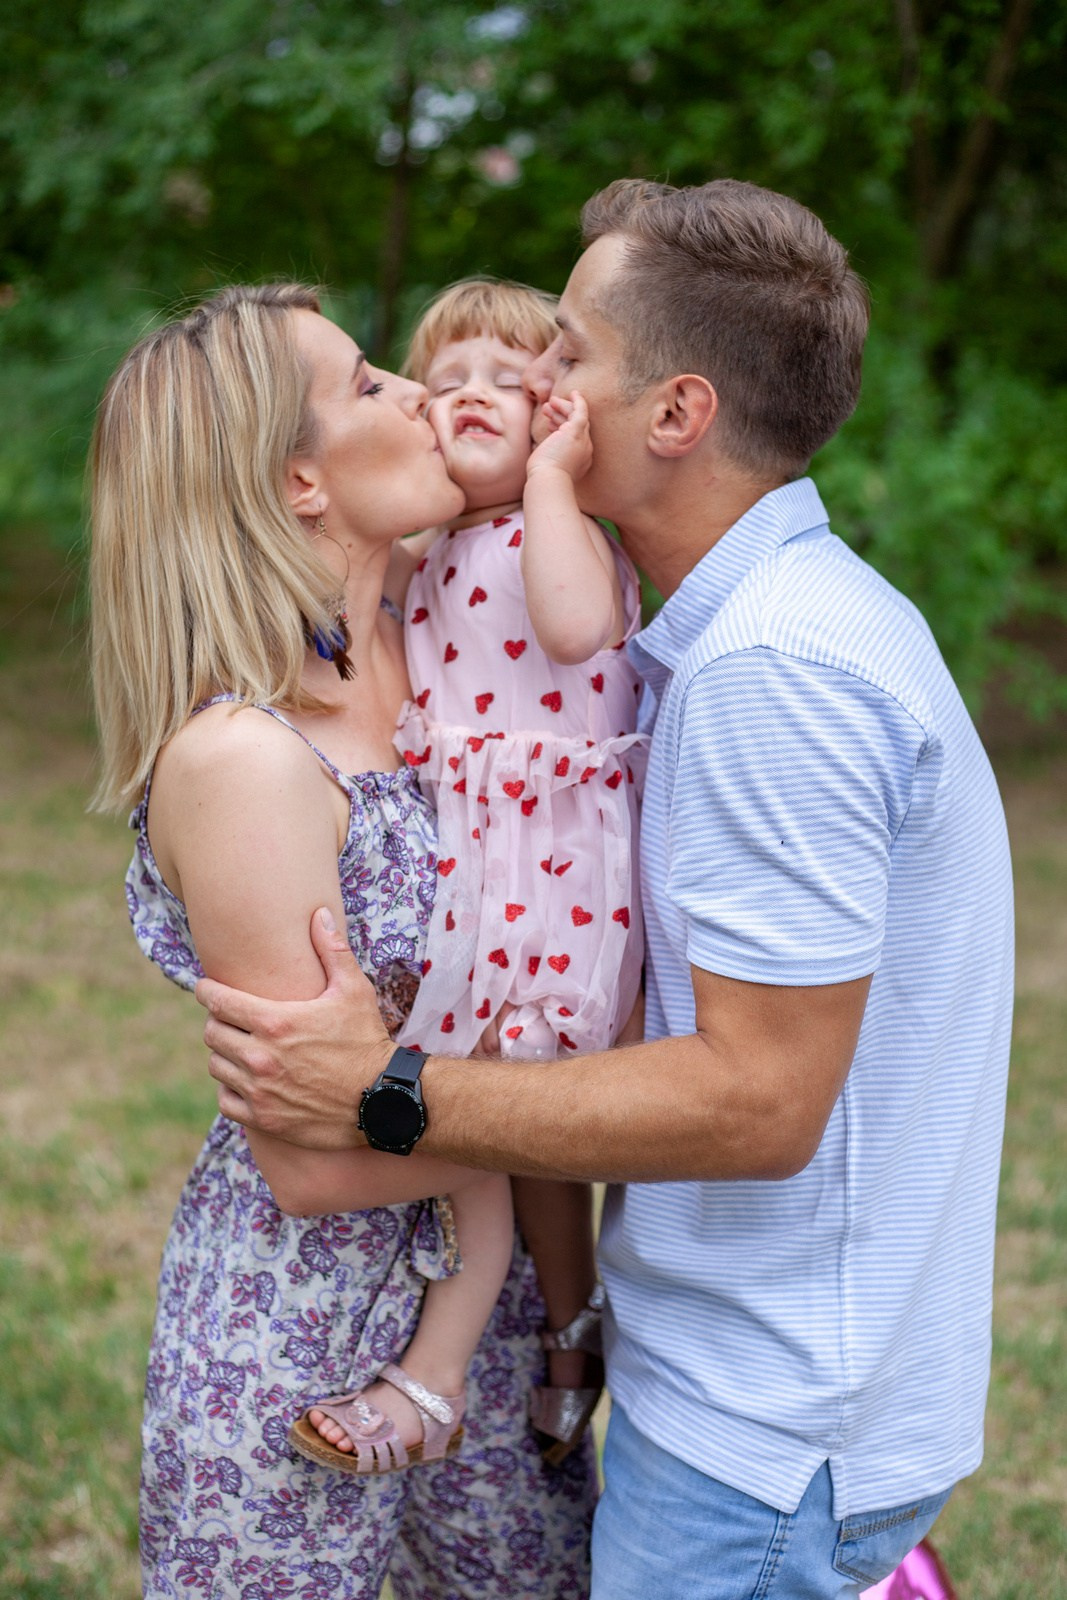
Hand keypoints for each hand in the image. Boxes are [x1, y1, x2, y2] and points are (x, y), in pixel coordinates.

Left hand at [195, 907, 392, 1149]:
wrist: (383, 1099)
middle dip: (219, 1021)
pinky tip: (246, 1080)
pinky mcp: (264, 1118)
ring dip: (225, 1055)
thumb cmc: (367, 1040)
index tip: (207, 988)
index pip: (216, 1001)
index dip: (207, 991)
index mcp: (275, 1021)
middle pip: (212, 1033)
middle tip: (231, 1018)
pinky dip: (230, 1089)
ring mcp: (260, 1090)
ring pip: (216, 1066)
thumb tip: (318, 913)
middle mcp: (260, 1057)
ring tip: (241, 1048)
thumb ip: (331, 950)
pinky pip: (225, 1100)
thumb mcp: (354, 990)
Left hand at [526, 391, 592, 482]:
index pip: (574, 439)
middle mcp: (585, 450)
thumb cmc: (543, 479)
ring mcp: (582, 440)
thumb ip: (549, 458)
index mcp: (580, 461)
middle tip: (548, 409)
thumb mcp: (548, 467)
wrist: (548, 481)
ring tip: (548, 404)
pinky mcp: (576, 432)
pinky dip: (578, 402)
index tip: (550, 425)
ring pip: (577, 418)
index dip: (562, 428)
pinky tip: (573, 393)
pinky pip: (581, 411)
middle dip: (562, 416)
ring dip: (563, 408)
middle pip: (577, 427)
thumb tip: (542, 456)